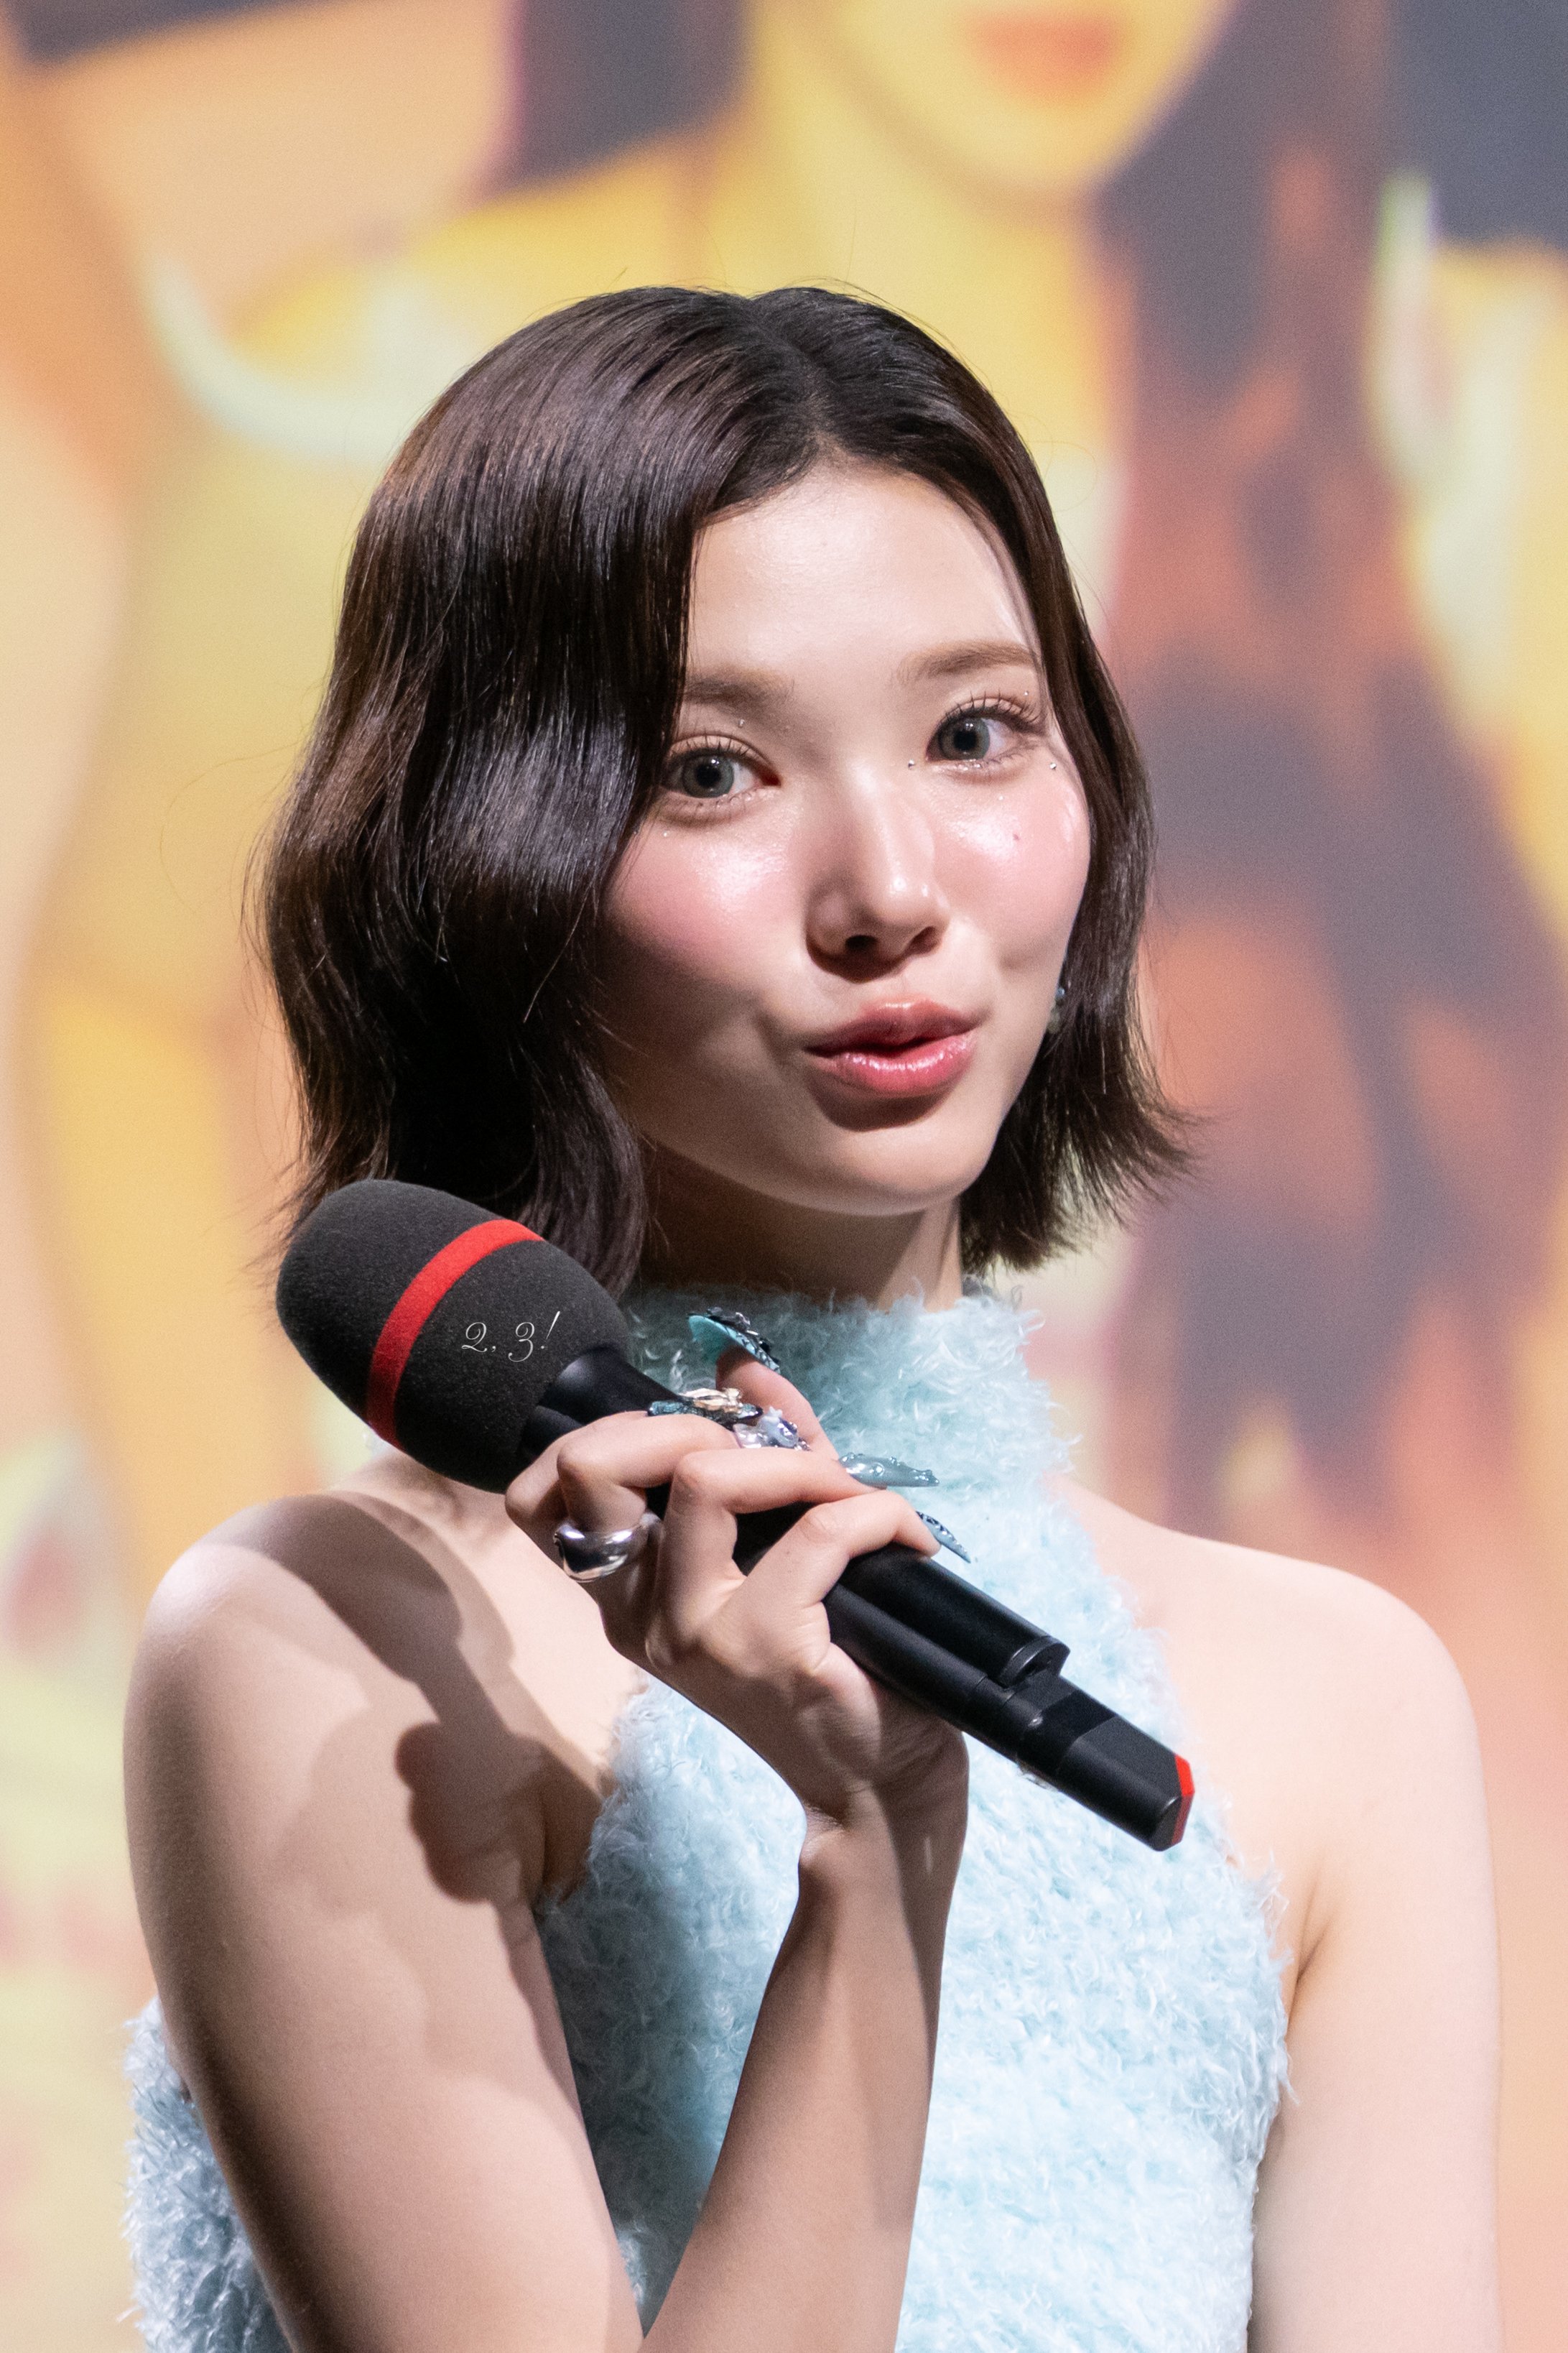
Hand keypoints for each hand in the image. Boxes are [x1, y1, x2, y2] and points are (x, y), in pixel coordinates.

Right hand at [505, 1356, 966, 1831]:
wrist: (877, 1786)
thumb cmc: (830, 1662)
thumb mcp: (782, 1541)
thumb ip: (764, 1448)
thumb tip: (742, 1362)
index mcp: (624, 1594)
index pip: (540, 1494)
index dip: (612, 1436)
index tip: (694, 1445)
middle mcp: (637, 1616)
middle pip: (595, 1464)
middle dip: (691, 1424)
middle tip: (769, 1459)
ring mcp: (695, 1635)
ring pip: (706, 1480)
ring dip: (797, 1462)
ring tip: (844, 1492)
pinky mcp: (765, 1651)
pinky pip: (818, 1529)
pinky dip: (874, 1510)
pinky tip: (901, 1539)